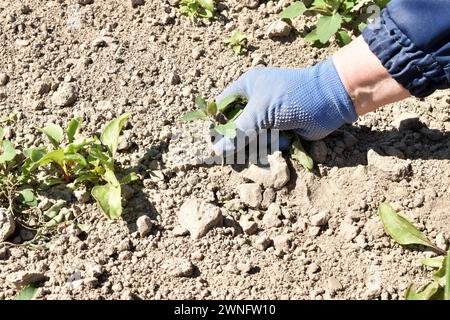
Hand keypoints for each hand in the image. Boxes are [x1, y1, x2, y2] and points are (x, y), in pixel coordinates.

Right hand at [213, 58, 357, 154]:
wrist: (330, 101)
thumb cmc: (292, 97)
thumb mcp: (260, 111)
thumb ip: (238, 132)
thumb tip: (217, 151)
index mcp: (246, 88)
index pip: (220, 107)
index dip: (215, 124)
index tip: (212, 142)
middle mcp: (255, 102)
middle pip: (235, 127)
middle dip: (238, 139)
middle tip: (238, 149)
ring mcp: (268, 117)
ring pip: (251, 139)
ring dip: (259, 143)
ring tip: (273, 137)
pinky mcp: (280, 131)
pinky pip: (267, 144)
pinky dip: (273, 146)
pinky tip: (283, 140)